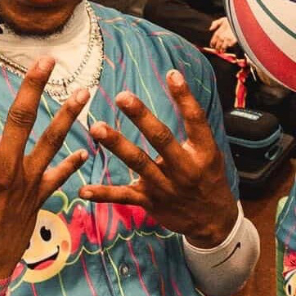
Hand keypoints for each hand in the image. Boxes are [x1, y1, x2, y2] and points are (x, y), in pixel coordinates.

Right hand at [0, 60, 89, 280]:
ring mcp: (25, 185)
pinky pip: (59, 177)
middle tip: (48, 61)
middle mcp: (2, 171)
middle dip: (34, 88)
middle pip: (20, 121)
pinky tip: (84, 150)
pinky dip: (71, 163)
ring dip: (68, 116)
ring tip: (83, 93)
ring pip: (51, 142)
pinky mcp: (37, 200)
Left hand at [79, 69, 237, 246]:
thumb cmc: (208, 178)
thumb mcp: (210, 153)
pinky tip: (83, 190)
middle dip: (142, 117)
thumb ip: (193, 129)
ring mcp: (166, 186)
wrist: (212, 221)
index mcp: (204, 152)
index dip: (185, 97)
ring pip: (139, 163)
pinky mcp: (150, 202)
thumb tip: (176, 89)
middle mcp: (185, 168)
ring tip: (97, 128)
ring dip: (117, 145)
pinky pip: (124, 197)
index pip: (196, 120)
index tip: (171, 74)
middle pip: (162, 139)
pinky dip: (103, 194)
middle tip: (122, 97)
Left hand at [208, 16, 236, 51]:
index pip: (214, 40)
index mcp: (219, 32)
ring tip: (222, 51)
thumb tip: (210, 29)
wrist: (240, 21)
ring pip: (224, 46)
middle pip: (218, 44)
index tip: (212, 45)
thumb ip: (215, 23)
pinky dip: (229, 46)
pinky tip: (229, 46)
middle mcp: (222, 36)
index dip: (212, 43)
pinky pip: (231, 45)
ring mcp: (228, 39)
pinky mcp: (234, 40)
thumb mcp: (222, 19)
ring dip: (222, 49)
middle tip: (217, 49)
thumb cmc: (231, 20)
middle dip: (217, 47)